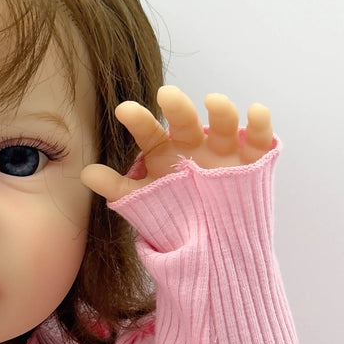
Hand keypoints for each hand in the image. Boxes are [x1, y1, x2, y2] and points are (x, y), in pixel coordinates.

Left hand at [81, 85, 273, 201]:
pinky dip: (259, 124)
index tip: (123, 110)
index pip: (149, 133)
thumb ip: (116, 188)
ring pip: (222, 124)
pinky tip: (256, 111)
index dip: (138, 122)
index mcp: (164, 152)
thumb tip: (84, 172)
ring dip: (220, 110)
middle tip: (166, 94)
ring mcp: (223, 151)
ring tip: (212, 100)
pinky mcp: (251, 161)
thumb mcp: (142, 203)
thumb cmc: (173, 220)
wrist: (211, 249)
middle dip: (177, 108)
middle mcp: (192, 145)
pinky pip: (257, 140)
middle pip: (185, 123)